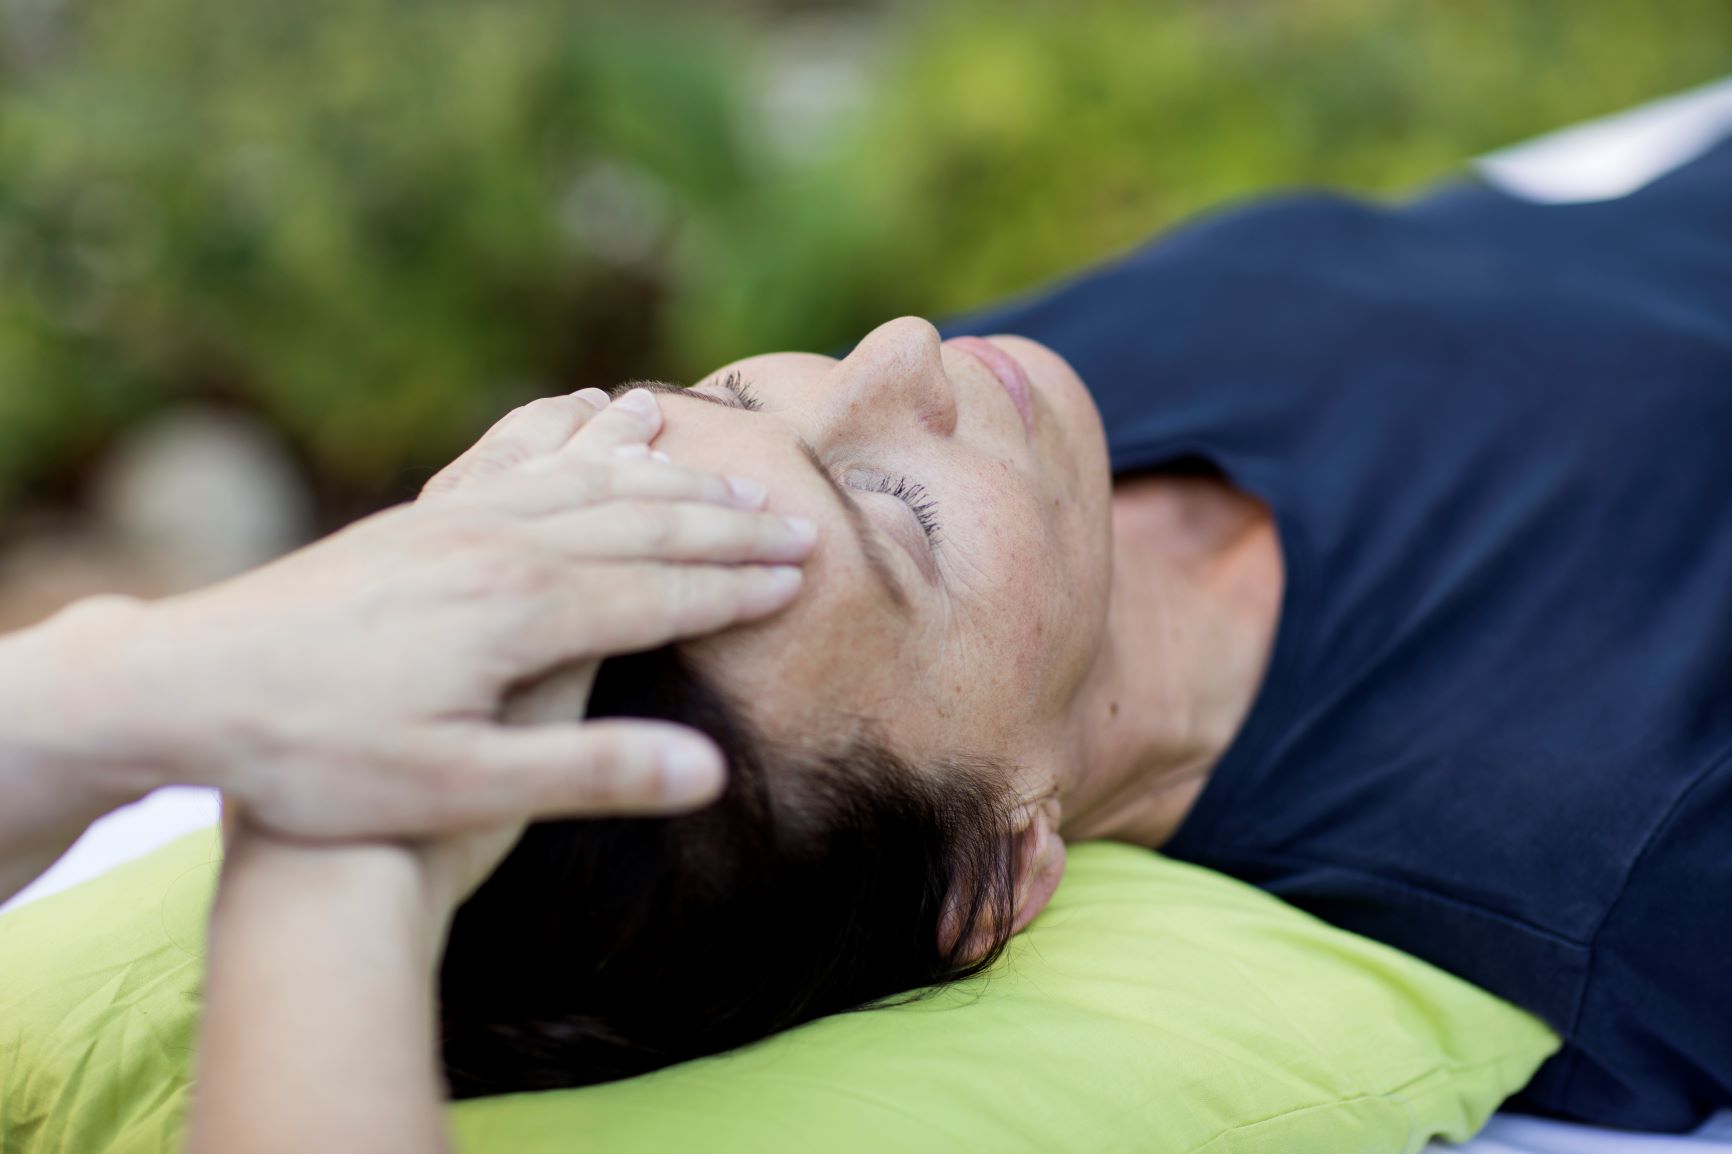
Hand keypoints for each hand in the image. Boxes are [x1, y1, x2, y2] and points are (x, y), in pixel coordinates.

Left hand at [40, 387, 811, 840]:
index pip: (664, 588)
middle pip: (644, 522)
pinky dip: (582, 439)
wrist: (189, 685)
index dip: (739, 585)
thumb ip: (587, 774)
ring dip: (671, 477)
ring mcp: (458, 520)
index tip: (804, 576)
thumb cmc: (321, 758)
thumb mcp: (455, 791)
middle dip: (728, 526)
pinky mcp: (421, 514)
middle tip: (800, 524)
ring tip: (730, 470)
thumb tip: (711, 775)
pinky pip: (525, 457)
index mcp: (524, 610)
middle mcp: (501, 546)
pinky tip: (598, 418)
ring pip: (593, 482)